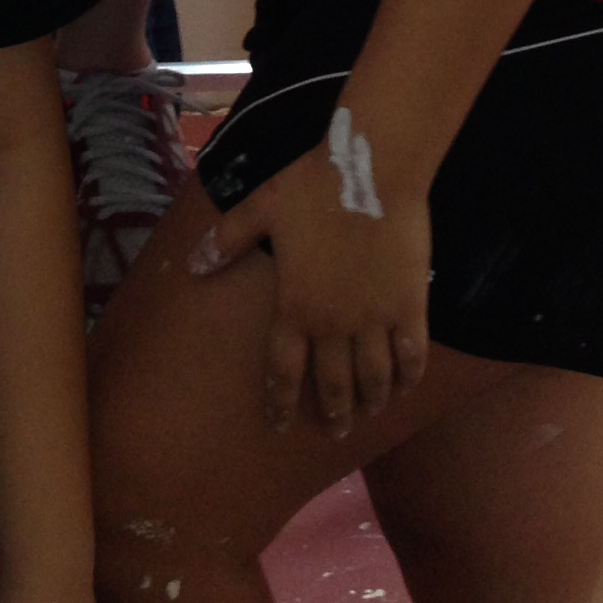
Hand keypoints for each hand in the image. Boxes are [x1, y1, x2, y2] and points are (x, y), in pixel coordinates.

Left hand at [188, 106, 429, 433]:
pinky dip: (410, 376)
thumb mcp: (259, 208)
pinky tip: (407, 386)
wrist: (372, 170)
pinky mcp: (410, 306)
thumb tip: (191, 266)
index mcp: (294, 306)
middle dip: (333, 412)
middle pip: (334, 383)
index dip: (281, 401)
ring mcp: (375, 319)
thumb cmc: (312, 187)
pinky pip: (412, 354)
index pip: (283, 369)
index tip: (280, 426)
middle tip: (335, 431)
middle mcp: (334, 324)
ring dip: (371, 400)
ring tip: (370, 413)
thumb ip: (226, 241)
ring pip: (374, 376)